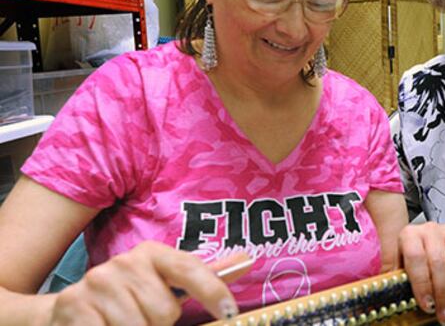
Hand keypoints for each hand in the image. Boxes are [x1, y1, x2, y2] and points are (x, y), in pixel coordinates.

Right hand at [48, 241, 249, 325]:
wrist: (67, 310)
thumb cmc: (128, 300)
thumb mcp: (164, 284)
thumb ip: (202, 276)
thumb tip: (248, 259)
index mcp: (153, 254)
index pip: (190, 269)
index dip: (213, 291)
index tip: (230, 312)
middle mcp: (125, 262)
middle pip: (165, 311)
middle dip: (158, 324)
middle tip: (141, 319)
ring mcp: (98, 282)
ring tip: (121, 324)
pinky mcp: (74, 306)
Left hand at [398, 222, 444, 324]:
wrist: (419, 238)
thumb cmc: (410, 256)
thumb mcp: (397, 266)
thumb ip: (395, 280)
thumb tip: (391, 300)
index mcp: (410, 236)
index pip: (416, 259)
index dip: (422, 284)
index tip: (428, 305)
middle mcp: (431, 231)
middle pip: (440, 261)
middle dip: (444, 292)